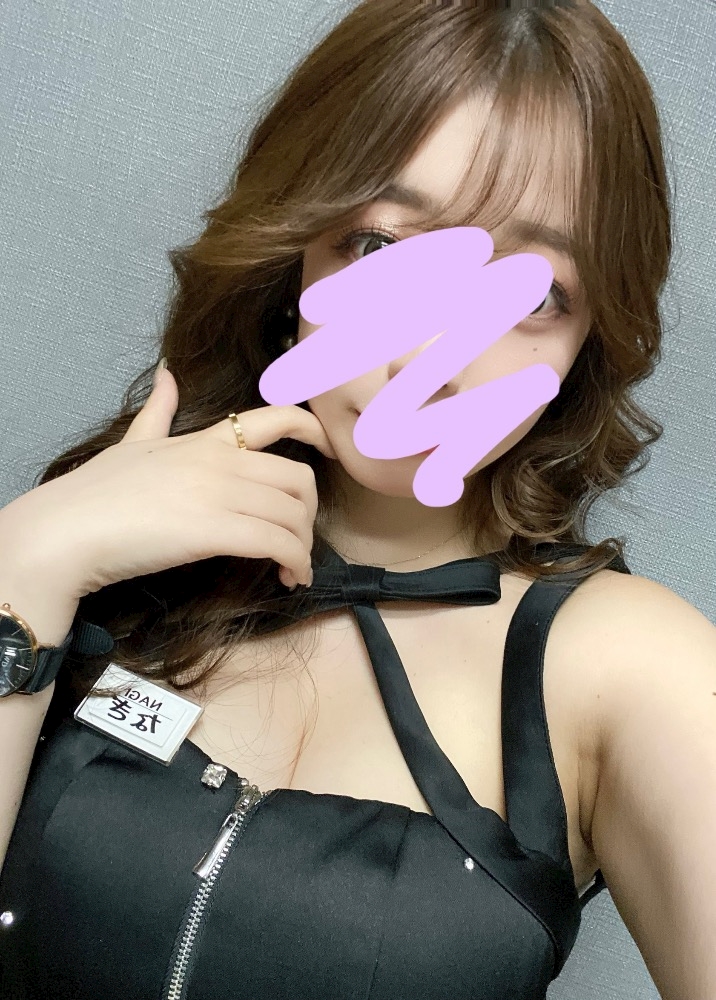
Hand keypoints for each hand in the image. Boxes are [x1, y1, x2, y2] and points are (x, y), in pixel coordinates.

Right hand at [0, 363, 337, 597]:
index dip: (313, 429)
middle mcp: (221, 462)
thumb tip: (168, 375)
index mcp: (205, 440)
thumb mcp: (132, 442)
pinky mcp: (215, 531)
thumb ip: (157, 411)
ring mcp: (219, 494)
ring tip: (293, 567)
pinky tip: (291, 578)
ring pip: (292, 515)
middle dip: (308, 513)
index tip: (330, 448)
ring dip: (303, 546)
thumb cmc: (96, 492)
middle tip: (297, 539)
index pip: (274, 418)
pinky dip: (296, 563)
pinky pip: (276, 543)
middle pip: (298, 479)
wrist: (68, 529)